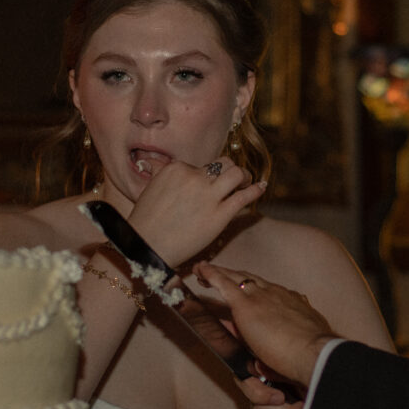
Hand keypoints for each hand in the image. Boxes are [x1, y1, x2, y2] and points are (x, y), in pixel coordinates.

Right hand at [128, 156, 264, 266]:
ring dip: (245, 176)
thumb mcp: (149, 189)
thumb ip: (157, 172)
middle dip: (230, 170)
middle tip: (235, 178)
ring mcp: (208, 195)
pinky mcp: (220, 215)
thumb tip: (148, 162)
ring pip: (236, 174)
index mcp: (177, 168)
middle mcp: (194, 177)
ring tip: (247, 182)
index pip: (202, 165)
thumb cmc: (146, 222)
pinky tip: (262, 186)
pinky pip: (244, 196)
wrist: (147, 247)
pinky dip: (255, 189)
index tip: (210, 183)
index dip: (208, 175)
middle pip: (223, 164)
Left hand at [196, 263, 337, 386]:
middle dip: (234, 276)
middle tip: (219, 275)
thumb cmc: (311, 356)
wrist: (314, 352)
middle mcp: (276, 293)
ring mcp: (261, 296)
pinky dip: (211, 275)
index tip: (246, 293)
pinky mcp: (245, 304)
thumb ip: (283, 347)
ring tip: (203, 271)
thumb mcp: (300, 343)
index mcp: (291, 302)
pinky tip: (201, 270)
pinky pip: (223, 283)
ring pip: (235, 278)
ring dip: (218, 274)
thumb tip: (262, 364)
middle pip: (250, 280)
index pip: (268, 292)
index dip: (254, 291)